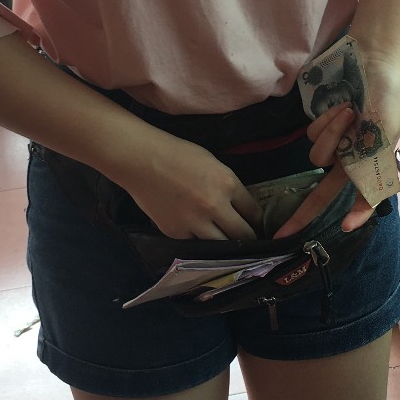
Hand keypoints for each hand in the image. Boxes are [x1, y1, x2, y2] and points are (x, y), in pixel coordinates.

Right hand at [121, 132, 263, 239]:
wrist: (141, 160)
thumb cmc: (177, 153)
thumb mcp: (213, 163)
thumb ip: (228, 186)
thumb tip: (240, 206)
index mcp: (227, 184)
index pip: (254, 212)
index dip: (258, 221)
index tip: (259, 226)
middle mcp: (214, 206)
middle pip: (242, 234)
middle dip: (248, 238)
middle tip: (249, 240)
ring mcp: (194, 223)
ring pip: (221, 246)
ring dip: (226, 244)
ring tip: (227, 243)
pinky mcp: (176, 233)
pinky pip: (195, 243)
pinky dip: (199, 239)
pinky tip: (198, 233)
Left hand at [273, 66, 399, 239]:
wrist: (373, 68)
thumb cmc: (386, 104)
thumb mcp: (388, 141)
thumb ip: (376, 174)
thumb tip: (367, 205)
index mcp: (367, 165)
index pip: (358, 198)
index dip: (354, 215)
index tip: (343, 228)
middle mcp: (347, 160)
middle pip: (321, 194)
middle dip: (302, 215)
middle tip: (282, 235)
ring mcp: (331, 143)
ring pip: (318, 156)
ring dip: (332, 135)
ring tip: (350, 113)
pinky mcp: (318, 126)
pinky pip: (313, 134)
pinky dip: (326, 121)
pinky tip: (341, 107)